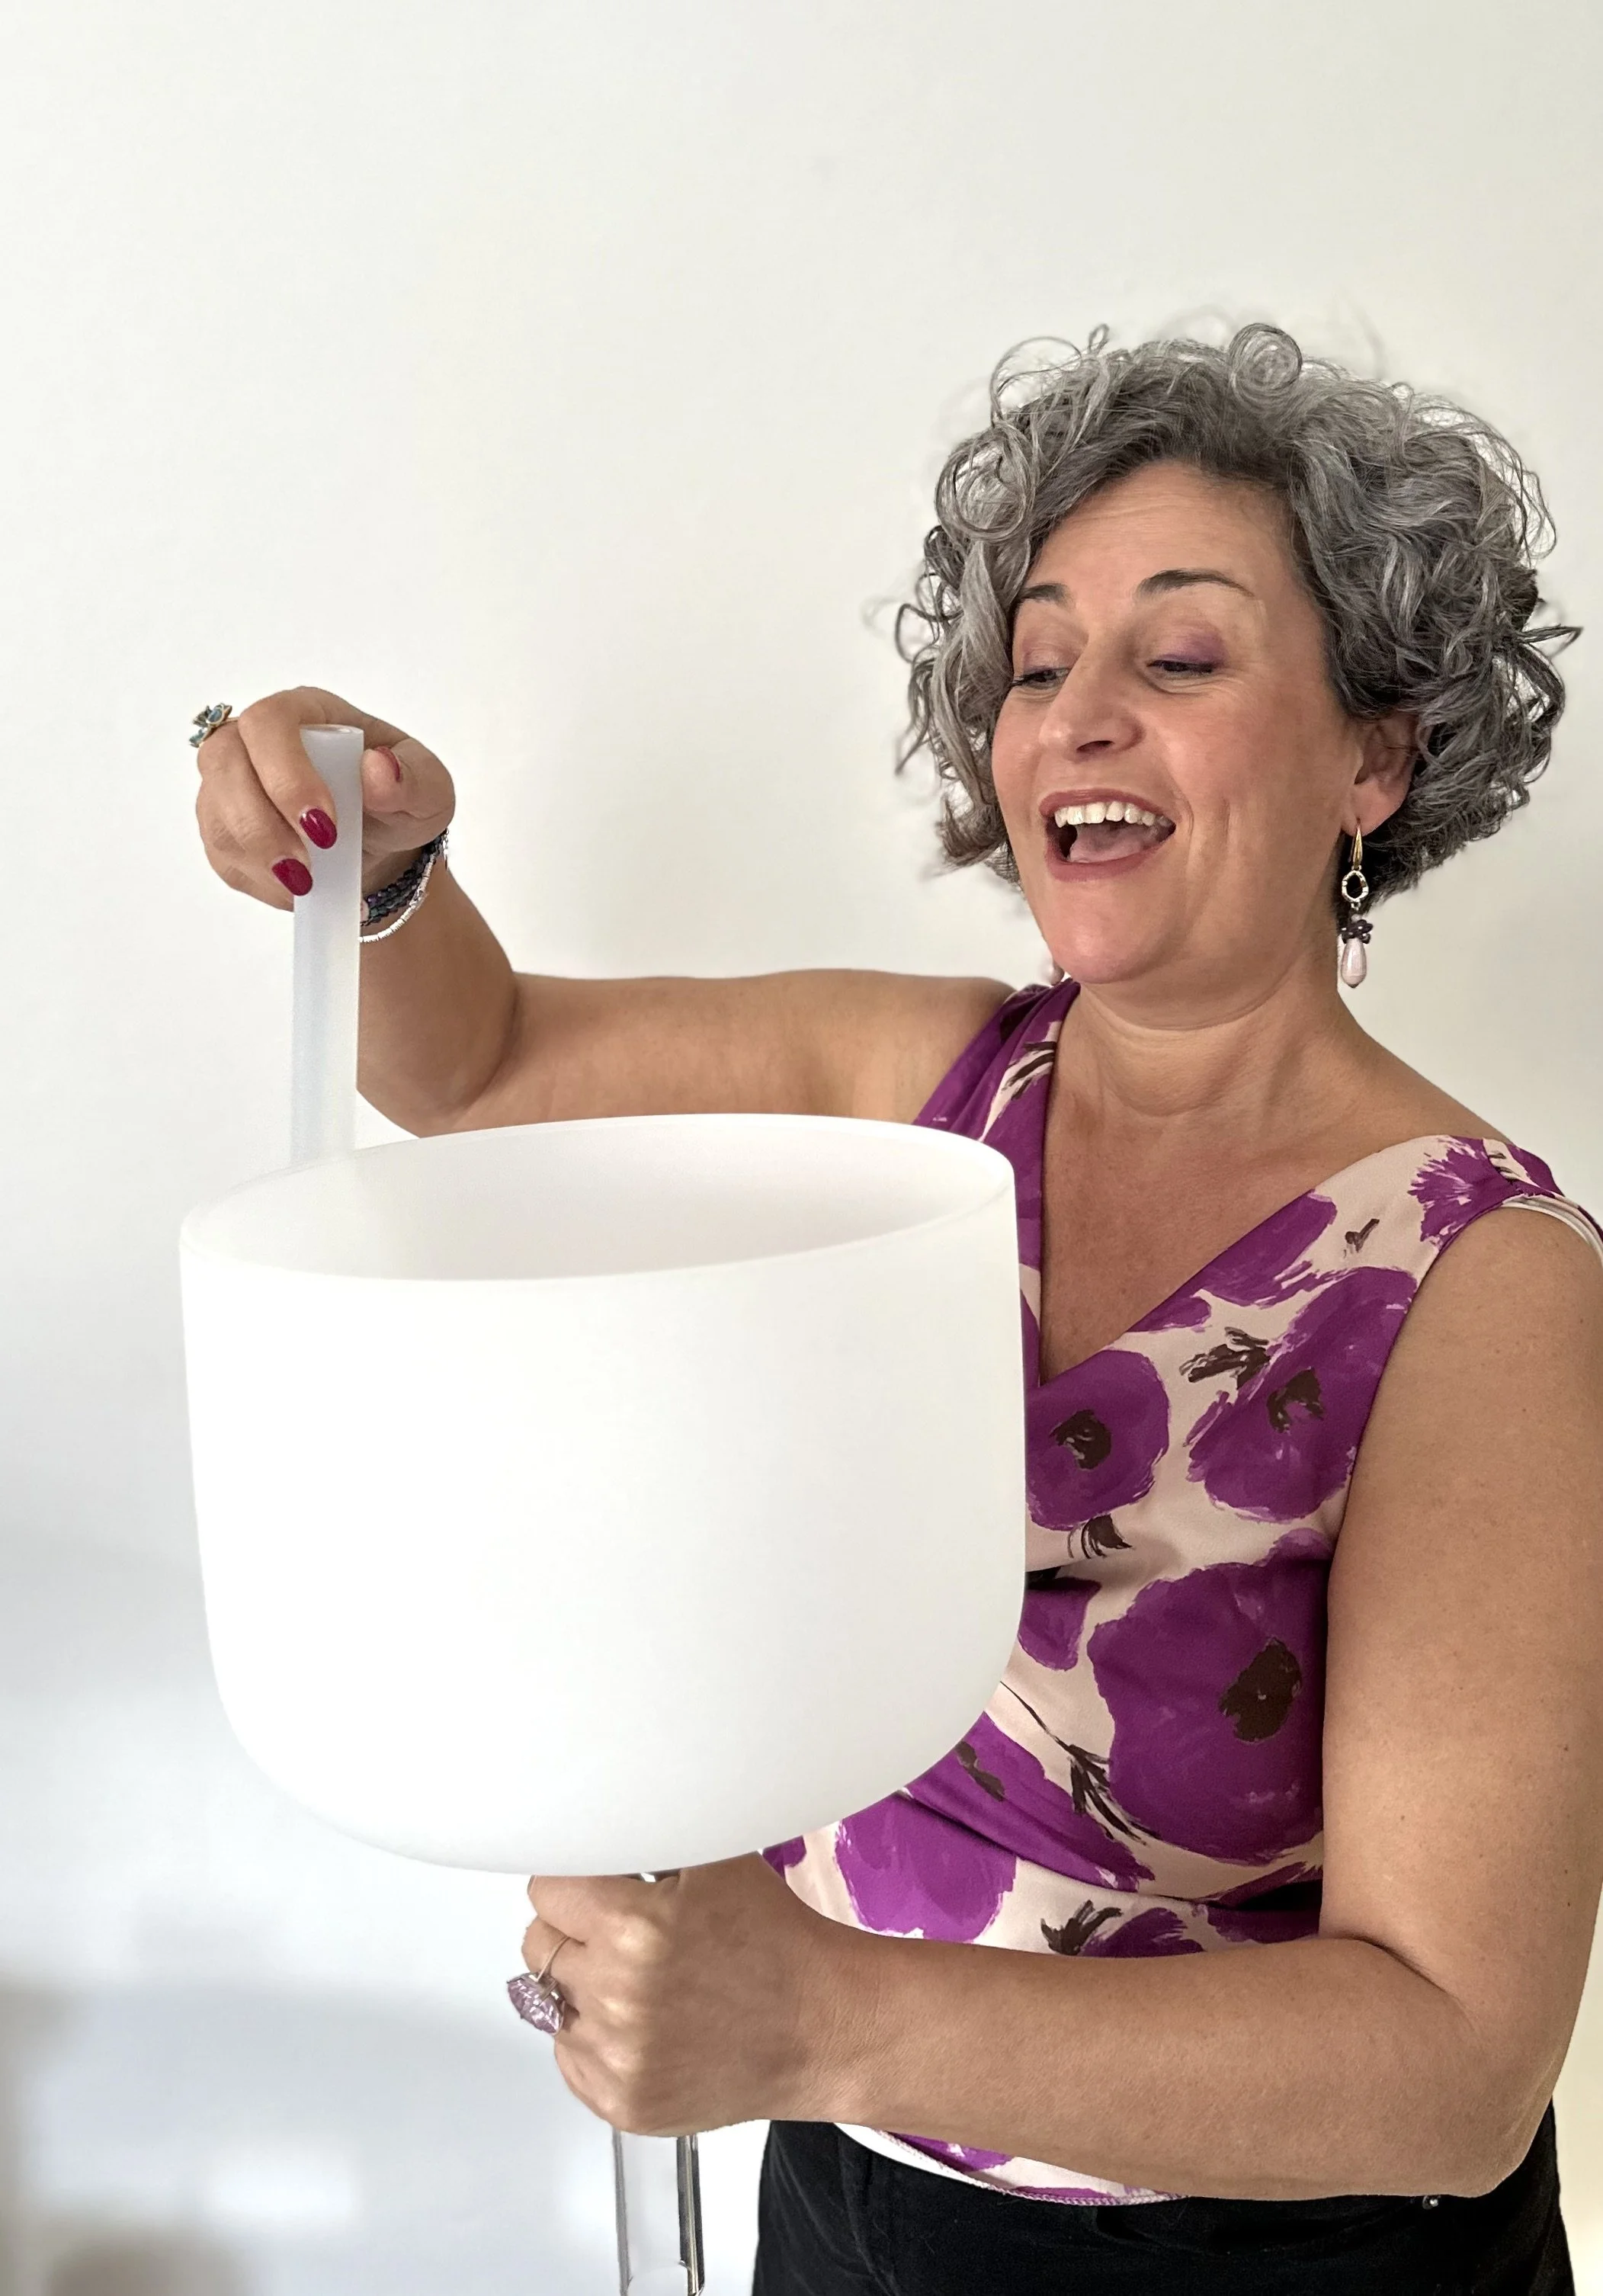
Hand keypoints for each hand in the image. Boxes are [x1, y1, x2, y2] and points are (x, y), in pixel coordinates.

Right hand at [193, 684, 455, 908]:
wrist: (383, 847)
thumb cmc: (401, 801)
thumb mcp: (429, 789)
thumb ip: (412, 777)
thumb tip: (377, 769)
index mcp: (307, 712)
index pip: (269, 721)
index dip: (286, 773)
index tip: (324, 826)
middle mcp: (255, 738)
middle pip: (223, 762)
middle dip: (262, 824)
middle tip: (308, 869)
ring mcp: (231, 782)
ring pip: (216, 813)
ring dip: (258, 857)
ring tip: (309, 886)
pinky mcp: (223, 826)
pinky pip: (221, 852)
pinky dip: (259, 880)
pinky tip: (300, 891)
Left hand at [522, 1854, 857, 2137]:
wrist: (820, 2026)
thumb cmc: (774, 1940)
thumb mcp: (715, 1861)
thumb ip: (645, 1837)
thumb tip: (596, 1822)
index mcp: (634, 1928)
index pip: (548, 1889)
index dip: (577, 1882)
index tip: (598, 1888)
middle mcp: (617, 1997)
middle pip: (539, 1945)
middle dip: (575, 1931)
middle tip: (624, 1933)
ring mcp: (617, 2059)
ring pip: (549, 2003)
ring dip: (583, 1987)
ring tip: (640, 1982)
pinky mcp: (622, 2104)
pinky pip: (569, 2058)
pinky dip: (595, 2040)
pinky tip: (644, 2024)